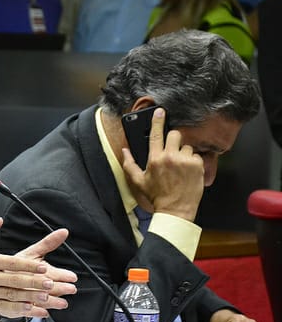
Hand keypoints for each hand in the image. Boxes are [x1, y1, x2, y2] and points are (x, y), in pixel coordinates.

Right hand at [0, 218, 76, 320]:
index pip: (11, 262)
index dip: (28, 265)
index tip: (43, 267)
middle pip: (15, 280)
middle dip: (34, 282)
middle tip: (51, 283)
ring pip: (12, 295)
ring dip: (31, 297)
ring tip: (48, 298)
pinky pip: (4, 307)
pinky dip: (19, 309)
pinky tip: (32, 310)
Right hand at [122, 107, 204, 221]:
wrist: (175, 210)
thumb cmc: (157, 196)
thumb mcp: (138, 181)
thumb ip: (129, 164)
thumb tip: (124, 151)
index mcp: (155, 159)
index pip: (156, 134)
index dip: (157, 121)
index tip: (160, 111)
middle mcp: (170, 157)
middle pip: (175, 135)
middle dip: (173, 140)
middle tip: (171, 151)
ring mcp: (185, 161)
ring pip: (186, 146)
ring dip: (184, 153)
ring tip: (180, 167)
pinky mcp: (197, 166)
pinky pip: (196, 155)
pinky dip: (193, 162)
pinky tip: (188, 172)